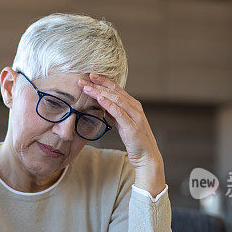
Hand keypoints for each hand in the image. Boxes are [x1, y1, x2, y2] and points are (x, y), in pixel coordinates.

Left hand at [79, 74, 165, 193]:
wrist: (147, 156)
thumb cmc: (135, 140)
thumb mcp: (123, 124)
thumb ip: (115, 113)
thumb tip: (103, 104)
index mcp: (133, 105)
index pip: (116, 89)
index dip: (103, 81)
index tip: (90, 76)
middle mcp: (135, 108)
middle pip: (114, 92)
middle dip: (98, 84)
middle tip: (83, 79)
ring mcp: (135, 116)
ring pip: (116, 99)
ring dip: (100, 92)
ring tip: (87, 87)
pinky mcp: (132, 127)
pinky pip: (118, 113)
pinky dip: (108, 104)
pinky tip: (99, 99)